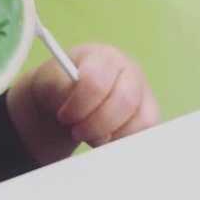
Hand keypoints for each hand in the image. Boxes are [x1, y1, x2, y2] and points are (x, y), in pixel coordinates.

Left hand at [6, 44, 159, 165]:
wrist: (63, 99)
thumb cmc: (59, 87)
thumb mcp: (50, 85)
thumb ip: (62, 93)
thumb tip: (78, 115)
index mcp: (103, 56)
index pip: (97, 80)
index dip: (79, 104)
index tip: (64, 117)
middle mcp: (129, 71)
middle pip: (124, 101)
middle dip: (96, 124)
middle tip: (76, 132)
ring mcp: (143, 93)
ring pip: (140, 121)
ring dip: (111, 136)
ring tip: (89, 135)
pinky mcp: (149, 115)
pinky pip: (145, 134)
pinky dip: (123, 142)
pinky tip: (104, 139)